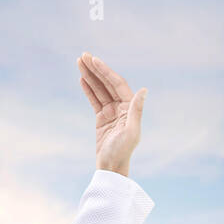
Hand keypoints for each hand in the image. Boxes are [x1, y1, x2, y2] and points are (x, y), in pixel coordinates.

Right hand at [77, 52, 145, 176]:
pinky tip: (82, 79)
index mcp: (130, 108)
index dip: (105, 71)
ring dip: (90, 76)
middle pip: (107, 83)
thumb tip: (144, 90)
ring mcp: (112, 112)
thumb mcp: (130, 132)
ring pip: (99, 89)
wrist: (111, 168)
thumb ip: (136, 110)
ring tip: (79, 62)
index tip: (94, 60)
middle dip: (96, 69)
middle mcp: (122, 107)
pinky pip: (94, 100)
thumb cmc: (122, 152)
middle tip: (83, 55)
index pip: (117, 84)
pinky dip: (88, 89)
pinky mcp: (102, 118)